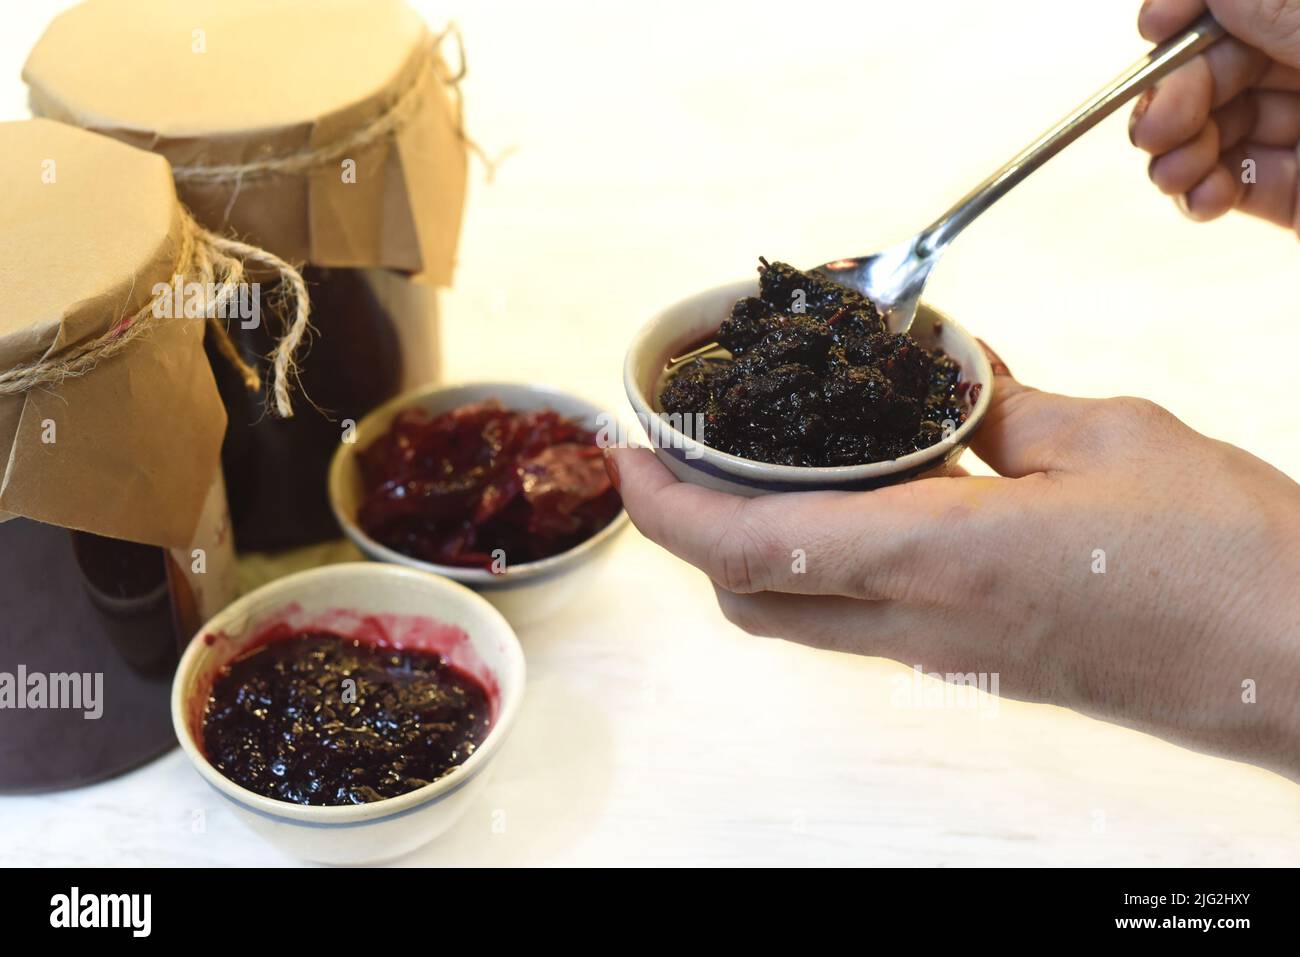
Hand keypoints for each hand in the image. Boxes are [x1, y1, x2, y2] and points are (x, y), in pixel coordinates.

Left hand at [607, 344, 1299, 780]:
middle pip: (749, 597)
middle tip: (682, 459)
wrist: (1295, 665)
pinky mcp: (977, 666)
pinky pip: (861, 619)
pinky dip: (825, 564)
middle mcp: (923, 625)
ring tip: (755, 470)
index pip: (748, 549)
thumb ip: (1007, 407)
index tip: (627, 457)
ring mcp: (946, 658)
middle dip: (690, 532)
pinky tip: (862, 501)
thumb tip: (954, 379)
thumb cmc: (1225, 559)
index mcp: (940, 559)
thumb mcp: (1108, 438)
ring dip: (751, 550)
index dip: (665, 510)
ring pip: (799, 614)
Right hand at [1130, 0, 1299, 230]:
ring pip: (1220, 125)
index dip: (1193, 7)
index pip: (1248, 3)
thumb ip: (1279, 7)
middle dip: (1177, 93)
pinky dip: (1204, 193)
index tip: (1154, 26)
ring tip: (1174, 175)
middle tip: (1154, 128)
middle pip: (1223, 64)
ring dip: (1180, 151)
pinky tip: (1206, 200)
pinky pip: (1237, 183)